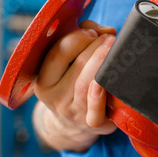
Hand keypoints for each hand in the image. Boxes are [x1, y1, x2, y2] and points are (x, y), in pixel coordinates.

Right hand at [33, 20, 116, 149]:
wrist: (75, 125)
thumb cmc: (74, 85)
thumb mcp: (68, 64)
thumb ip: (81, 40)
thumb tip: (105, 31)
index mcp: (43, 80)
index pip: (57, 54)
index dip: (76, 38)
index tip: (92, 32)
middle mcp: (54, 97)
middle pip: (77, 64)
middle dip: (96, 46)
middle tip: (109, 38)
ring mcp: (72, 111)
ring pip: (86, 82)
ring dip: (103, 60)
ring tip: (114, 48)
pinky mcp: (91, 123)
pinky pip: (95, 107)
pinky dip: (101, 91)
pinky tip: (108, 76)